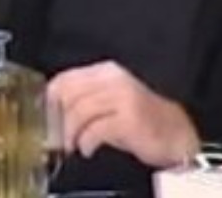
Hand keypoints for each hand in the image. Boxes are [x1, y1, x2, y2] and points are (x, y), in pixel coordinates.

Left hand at [47, 60, 198, 167]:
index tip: (46, 120)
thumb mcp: (108, 103)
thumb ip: (83, 100)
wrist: (175, 135)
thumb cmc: (140, 121)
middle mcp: (114, 79)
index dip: (50, 102)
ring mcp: (123, 97)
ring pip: (79, 111)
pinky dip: (86, 142)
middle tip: (57, 139)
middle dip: (57, 121)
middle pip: (68, 95)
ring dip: (70, 134)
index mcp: (105, 71)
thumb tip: (52, 112)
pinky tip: (88, 149)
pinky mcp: (129, 118)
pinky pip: (95, 129)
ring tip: (72, 146)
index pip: (64, 79)